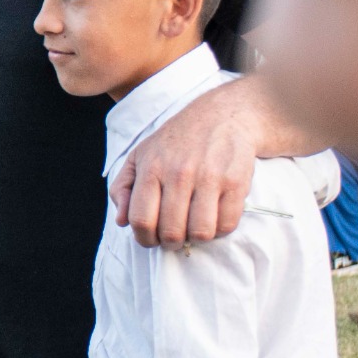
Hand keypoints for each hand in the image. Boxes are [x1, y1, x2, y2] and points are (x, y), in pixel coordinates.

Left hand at [111, 84, 255, 248]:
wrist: (223, 115)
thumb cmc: (176, 141)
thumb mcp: (140, 155)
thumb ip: (123, 187)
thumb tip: (121, 221)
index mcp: (151, 168)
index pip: (141, 220)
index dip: (144, 239)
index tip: (151, 239)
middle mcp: (178, 173)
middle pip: (171, 231)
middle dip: (171, 242)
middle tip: (175, 236)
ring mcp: (209, 177)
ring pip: (201, 232)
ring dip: (197, 238)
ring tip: (195, 226)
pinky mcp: (235, 181)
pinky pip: (227, 224)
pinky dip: (220, 229)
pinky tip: (214, 216)